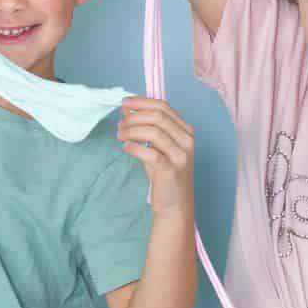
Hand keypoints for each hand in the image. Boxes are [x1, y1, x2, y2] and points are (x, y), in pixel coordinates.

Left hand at [118, 96, 194, 214]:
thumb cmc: (164, 174)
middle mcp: (187, 141)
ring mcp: (181, 156)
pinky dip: (135, 147)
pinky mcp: (171, 170)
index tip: (125, 103)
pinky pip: (151, 153)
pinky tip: (126, 147)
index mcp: (185, 130)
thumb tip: (128, 109)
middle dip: (135, 117)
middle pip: (158, 117)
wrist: (174, 204)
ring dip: (132, 131)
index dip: (142, 102)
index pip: (163, 107)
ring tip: (120, 135)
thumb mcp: (156, 147)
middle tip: (120, 124)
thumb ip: (145, 127)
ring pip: (154, 132)